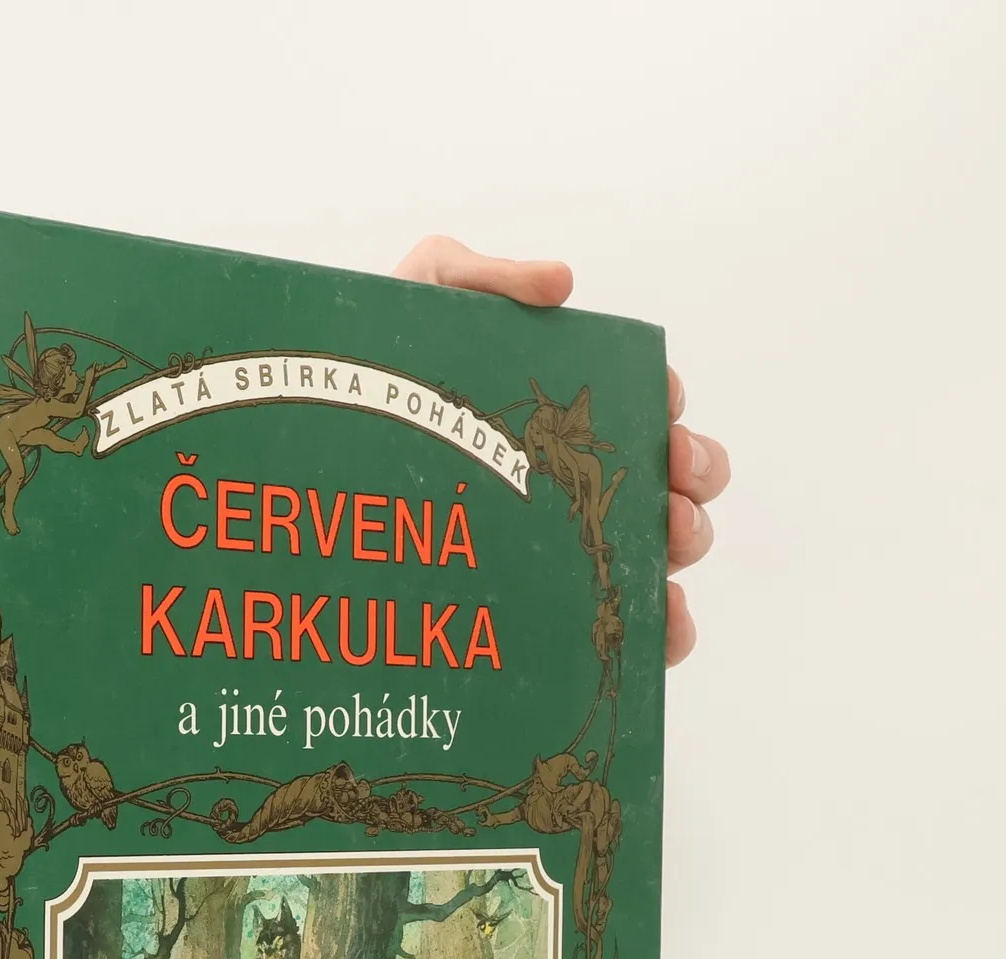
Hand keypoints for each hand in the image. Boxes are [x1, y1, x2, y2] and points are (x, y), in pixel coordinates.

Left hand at [392, 235, 728, 666]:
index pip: (644, 402)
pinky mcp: (544, 612)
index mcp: (567, 408)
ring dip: (683, 546)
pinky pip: (622, 631)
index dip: (666, 405)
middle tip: (673, 479)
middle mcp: (578, 479)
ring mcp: (565, 548)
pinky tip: (659, 630)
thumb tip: (562, 283)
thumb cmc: (374, 376)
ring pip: (660, 553)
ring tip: (664, 549)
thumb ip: (486, 278)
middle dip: (692, 474)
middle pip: (672, 477)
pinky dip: (660, 633)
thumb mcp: (421, 299)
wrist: (313, 449)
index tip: (662, 406)